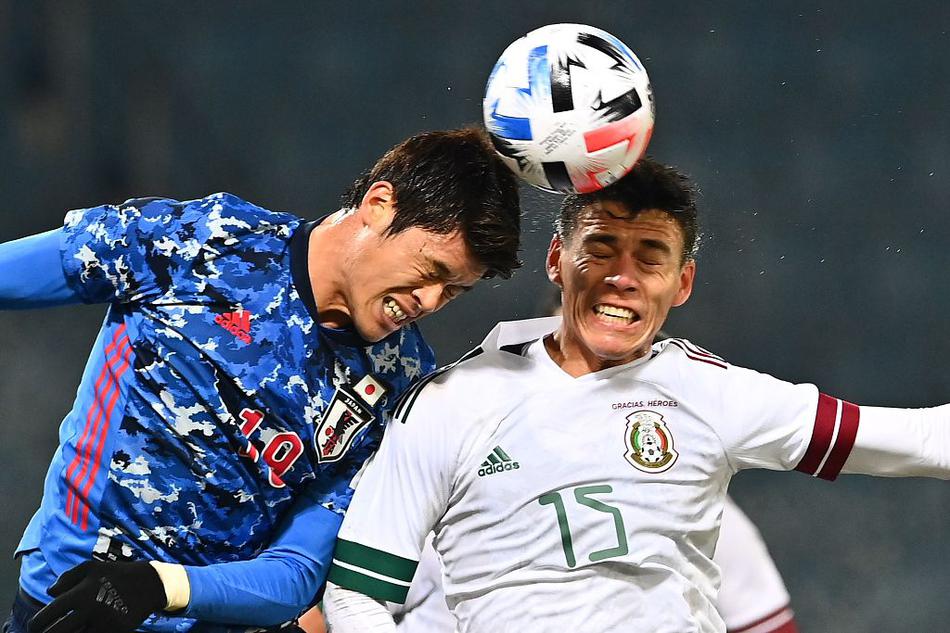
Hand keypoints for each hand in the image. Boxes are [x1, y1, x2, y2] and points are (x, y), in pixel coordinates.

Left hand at [29, 560, 166, 632]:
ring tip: (62, 632)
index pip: (49, 614)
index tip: (34, 626)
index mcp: (81, 592)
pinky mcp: (115, 632)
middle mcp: (90, 609)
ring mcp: (103, 623)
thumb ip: (67, 577)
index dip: (36, 624)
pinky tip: (79, 632)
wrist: (150, 584)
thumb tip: (49, 593)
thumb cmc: (117, 574)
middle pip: (57, 632)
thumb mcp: (92, 567)